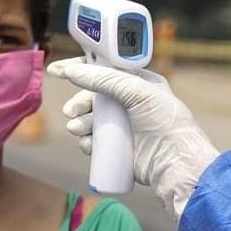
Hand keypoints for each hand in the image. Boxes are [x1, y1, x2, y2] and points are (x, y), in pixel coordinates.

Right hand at [48, 58, 219, 219]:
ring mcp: (120, 125)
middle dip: (79, 102)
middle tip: (72, 111)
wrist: (173, 163)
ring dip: (79, 123)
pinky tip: (90, 145)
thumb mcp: (138, 92)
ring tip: (80, 130)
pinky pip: (90, 139)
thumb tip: (72, 71)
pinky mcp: (114, 146)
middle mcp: (128, 102)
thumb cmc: (166, 123)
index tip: (57, 70)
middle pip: (91, 95)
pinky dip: (86, 141)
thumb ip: (105, 79)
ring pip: (87, 118)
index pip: (104, 69)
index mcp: (138, 83)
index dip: (80, 67)